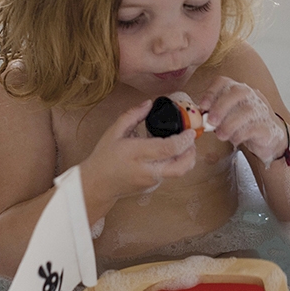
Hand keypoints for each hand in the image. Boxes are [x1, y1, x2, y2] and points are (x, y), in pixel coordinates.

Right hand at [80, 99, 197, 200]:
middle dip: (192, 152)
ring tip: (184, 145)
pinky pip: (169, 174)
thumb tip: (149, 103)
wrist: (98, 184)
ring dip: (186, 159)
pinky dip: (174, 164)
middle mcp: (146, 169)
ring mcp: (151, 181)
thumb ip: (132, 115)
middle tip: (192, 140)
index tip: (191, 131)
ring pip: (178, 172)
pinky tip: (168, 154)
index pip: (167, 148)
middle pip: (180, 167)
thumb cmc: (105, 156)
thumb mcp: (114, 132)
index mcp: (136, 153)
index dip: (184, 140)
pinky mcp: (153, 187)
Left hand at [197, 76, 284, 161]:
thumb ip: (213, 115)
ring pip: (247, 111)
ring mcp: (261, 110)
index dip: (211, 92)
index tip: (202, 106)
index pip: (223, 82)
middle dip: (221, 106)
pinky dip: (241, 134)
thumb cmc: (243, 125)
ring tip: (221, 135)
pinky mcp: (267, 126)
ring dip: (230, 124)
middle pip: (237, 92)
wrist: (268, 137)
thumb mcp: (226, 116)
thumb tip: (198, 119)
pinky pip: (254, 127)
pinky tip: (235, 140)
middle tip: (211, 121)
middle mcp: (251, 96)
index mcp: (237, 91)